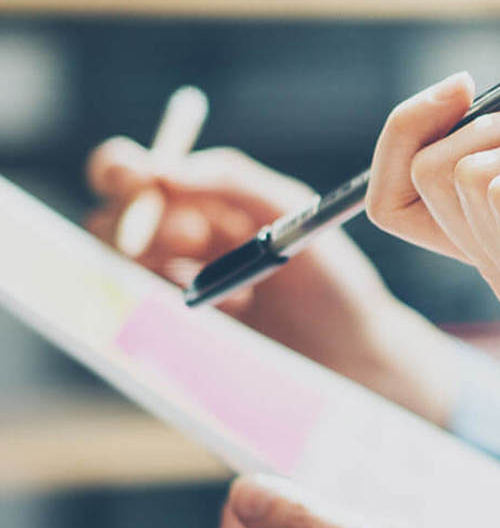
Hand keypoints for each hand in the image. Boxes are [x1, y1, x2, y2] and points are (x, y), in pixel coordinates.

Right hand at [85, 138, 458, 423]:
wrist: (355, 358)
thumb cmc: (334, 283)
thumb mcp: (292, 215)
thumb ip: (234, 180)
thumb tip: (166, 169)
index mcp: (215, 204)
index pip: (145, 174)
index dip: (123, 170)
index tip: (136, 178)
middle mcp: (189, 243)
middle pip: (117, 218)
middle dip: (136, 221)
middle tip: (190, 238)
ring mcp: (179, 289)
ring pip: (126, 263)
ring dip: (163, 264)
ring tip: (235, 285)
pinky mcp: (182, 335)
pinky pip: (148, 310)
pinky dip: (184, 305)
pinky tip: (241, 312)